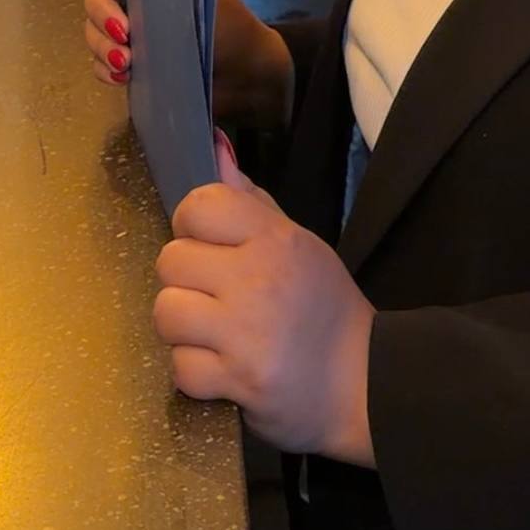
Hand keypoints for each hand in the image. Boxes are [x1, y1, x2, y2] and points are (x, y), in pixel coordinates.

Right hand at [81, 0, 294, 133]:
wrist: (245, 77)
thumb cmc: (231, 29)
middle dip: (102, 12)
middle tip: (124, 34)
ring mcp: (131, 30)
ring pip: (93, 29)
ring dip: (102, 45)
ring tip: (126, 62)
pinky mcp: (128, 61)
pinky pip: (100, 62)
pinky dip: (105, 69)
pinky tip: (123, 77)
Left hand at [153, 130, 375, 466]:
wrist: (363, 382)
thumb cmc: (325, 307)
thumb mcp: (297, 243)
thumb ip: (249, 201)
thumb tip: (215, 147)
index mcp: (275, 238)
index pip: (199, 205)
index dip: (192, 227)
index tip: (209, 247)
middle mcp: (258, 278)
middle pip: (171, 261)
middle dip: (185, 281)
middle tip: (213, 296)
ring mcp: (246, 332)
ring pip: (166, 314)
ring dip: (183, 330)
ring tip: (213, 334)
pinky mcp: (238, 380)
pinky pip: (180, 368)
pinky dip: (196, 373)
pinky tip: (222, 369)